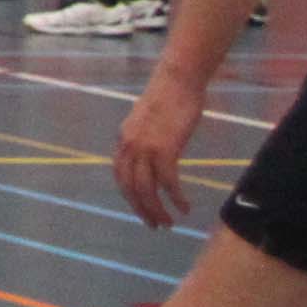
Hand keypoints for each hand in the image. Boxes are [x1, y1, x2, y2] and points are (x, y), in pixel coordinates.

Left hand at [118, 72, 204, 228]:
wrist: (177, 81)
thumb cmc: (168, 99)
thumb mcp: (147, 123)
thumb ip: (145, 140)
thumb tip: (150, 154)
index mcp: (123, 141)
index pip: (121, 177)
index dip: (130, 197)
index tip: (142, 210)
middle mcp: (129, 147)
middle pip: (130, 188)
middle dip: (142, 210)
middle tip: (155, 225)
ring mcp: (145, 148)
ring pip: (146, 189)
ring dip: (157, 210)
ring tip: (169, 223)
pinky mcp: (165, 149)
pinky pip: (168, 182)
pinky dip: (175, 197)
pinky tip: (184, 207)